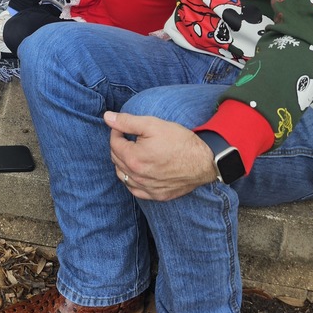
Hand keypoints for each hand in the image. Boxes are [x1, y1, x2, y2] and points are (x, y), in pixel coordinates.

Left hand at [103, 111, 217, 200]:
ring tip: (133, 152)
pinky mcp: (157, 195)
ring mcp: (147, 189)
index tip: (124, 127)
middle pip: (116, 159)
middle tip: (129, 137)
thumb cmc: (180, 141)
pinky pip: (135, 190)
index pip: (114, 143)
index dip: (117, 131)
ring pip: (123, 176)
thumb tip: (107, 117)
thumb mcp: (152, 124)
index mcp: (134, 158)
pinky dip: (132, 181)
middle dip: (119, 146)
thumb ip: (127, 121)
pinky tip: (138, 171)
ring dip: (123, 163)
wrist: (204, 161)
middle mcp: (137, 177)